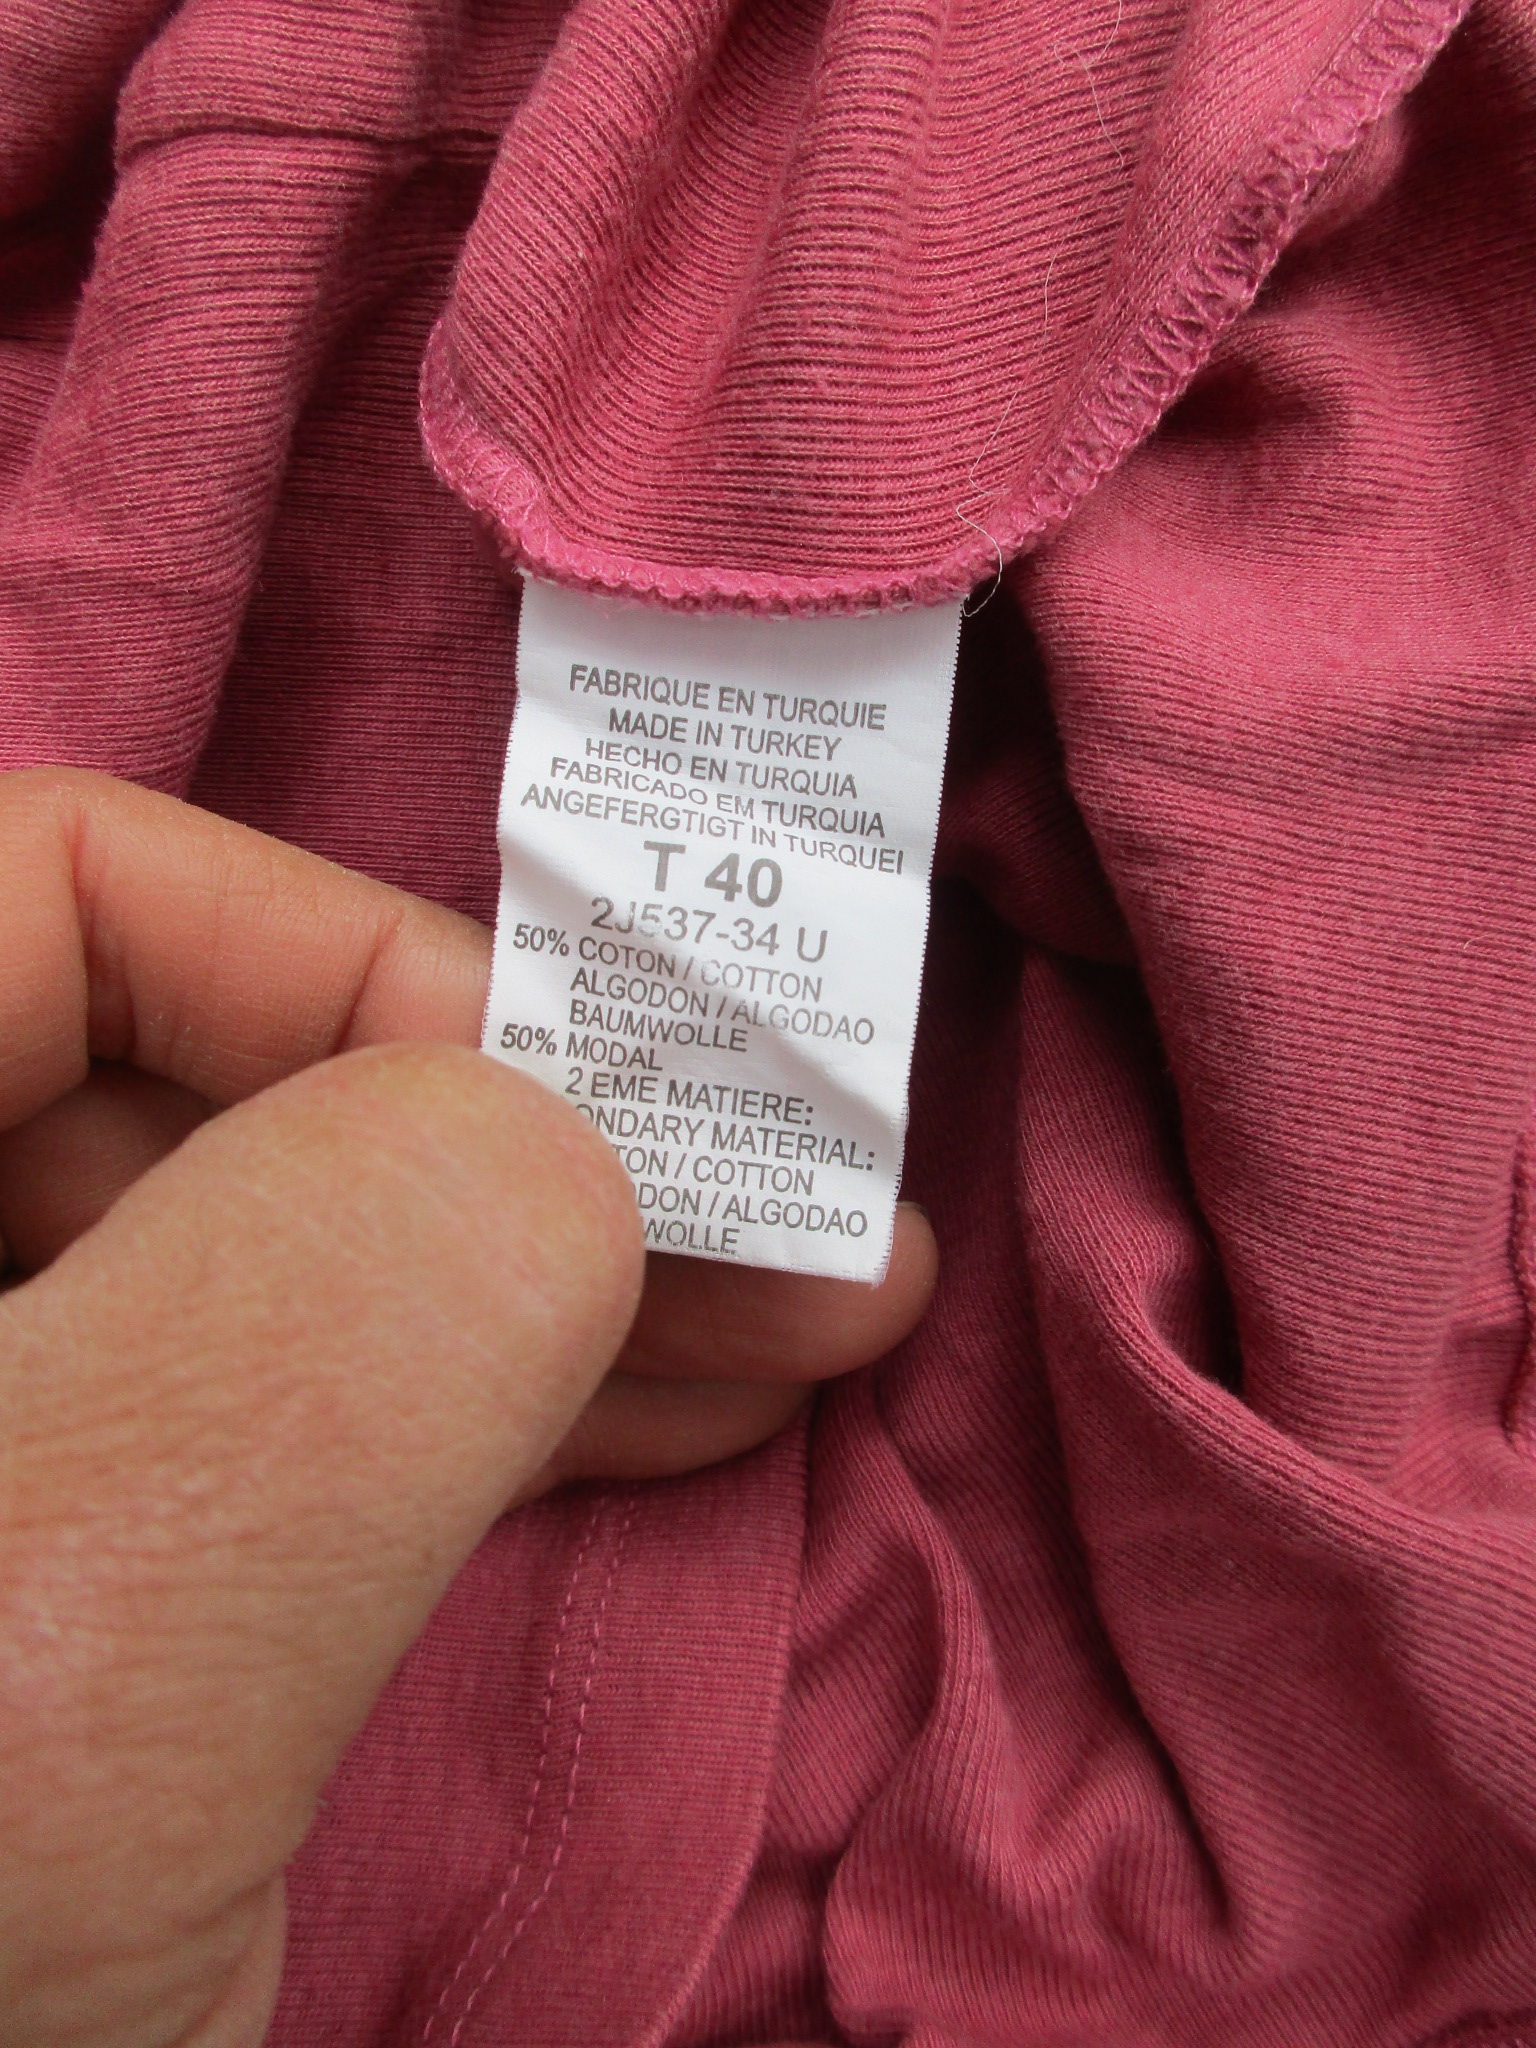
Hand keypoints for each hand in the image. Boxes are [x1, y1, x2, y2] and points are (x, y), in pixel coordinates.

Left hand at [0, 770, 936, 2047]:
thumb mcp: (50, 1660)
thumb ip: (338, 1309)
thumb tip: (555, 1149)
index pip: (61, 883)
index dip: (374, 976)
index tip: (645, 1159)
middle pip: (175, 1074)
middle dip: (516, 1153)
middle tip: (809, 1242)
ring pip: (240, 1254)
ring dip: (527, 1284)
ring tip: (789, 1328)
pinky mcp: (20, 1589)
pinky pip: (247, 1422)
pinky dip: (445, 1418)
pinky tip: (625, 1418)